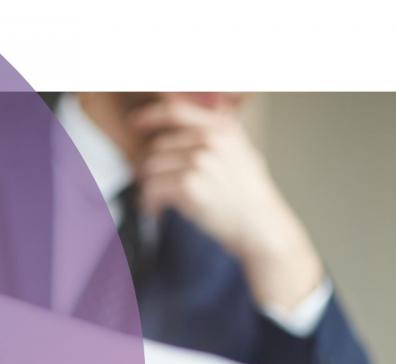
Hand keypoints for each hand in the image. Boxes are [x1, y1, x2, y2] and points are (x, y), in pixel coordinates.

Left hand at [130, 98, 324, 312]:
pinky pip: (152, 188)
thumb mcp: (242, 151)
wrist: (260, 227)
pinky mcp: (189, 186)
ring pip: (151, 168)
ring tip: (158, 201)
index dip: (150, 116)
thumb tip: (202, 105)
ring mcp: (200, 161)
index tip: (135, 123)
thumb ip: (220, 130)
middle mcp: (211, 140)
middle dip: (153, 169)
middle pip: (158, 147)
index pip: (175, 111)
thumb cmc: (249, 195)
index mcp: (222, 127)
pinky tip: (156, 210)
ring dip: (149, 187)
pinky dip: (149, 202)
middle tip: (157, 187)